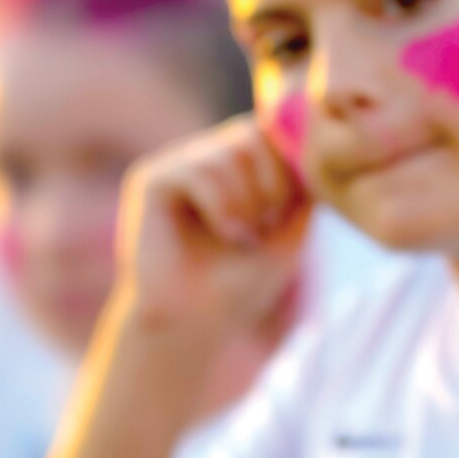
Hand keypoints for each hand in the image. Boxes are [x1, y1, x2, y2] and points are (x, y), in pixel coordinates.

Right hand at [115, 114, 309, 344]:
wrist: (194, 326)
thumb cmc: (241, 284)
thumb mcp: (290, 232)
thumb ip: (302, 186)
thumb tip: (308, 138)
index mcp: (237, 167)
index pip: (271, 131)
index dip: (289, 162)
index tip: (288, 208)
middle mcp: (205, 157)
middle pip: (253, 133)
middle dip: (273, 180)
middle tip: (266, 224)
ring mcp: (177, 165)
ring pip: (227, 153)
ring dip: (246, 199)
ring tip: (240, 235)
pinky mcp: (151, 180)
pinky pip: (196, 169)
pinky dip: (220, 203)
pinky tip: (220, 232)